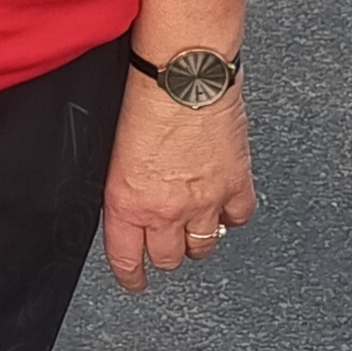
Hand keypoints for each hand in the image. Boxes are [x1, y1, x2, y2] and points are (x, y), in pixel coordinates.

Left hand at [102, 67, 256, 292]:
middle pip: (168, 257)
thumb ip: (119, 175)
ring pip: (203, 245)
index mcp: (126, 198)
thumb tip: (123, 190)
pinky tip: (223, 204)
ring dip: (195, 238)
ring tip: (190, 224)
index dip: (130, 275)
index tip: (133, 281)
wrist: (183, 69)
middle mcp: (167, 207)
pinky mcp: (237, 184)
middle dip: (162, 251)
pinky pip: (238, 218)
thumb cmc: (141, 89)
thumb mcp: (112, 141)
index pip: (126, 257)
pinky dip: (231, 214)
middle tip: (161, 242)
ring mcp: (206, 199)